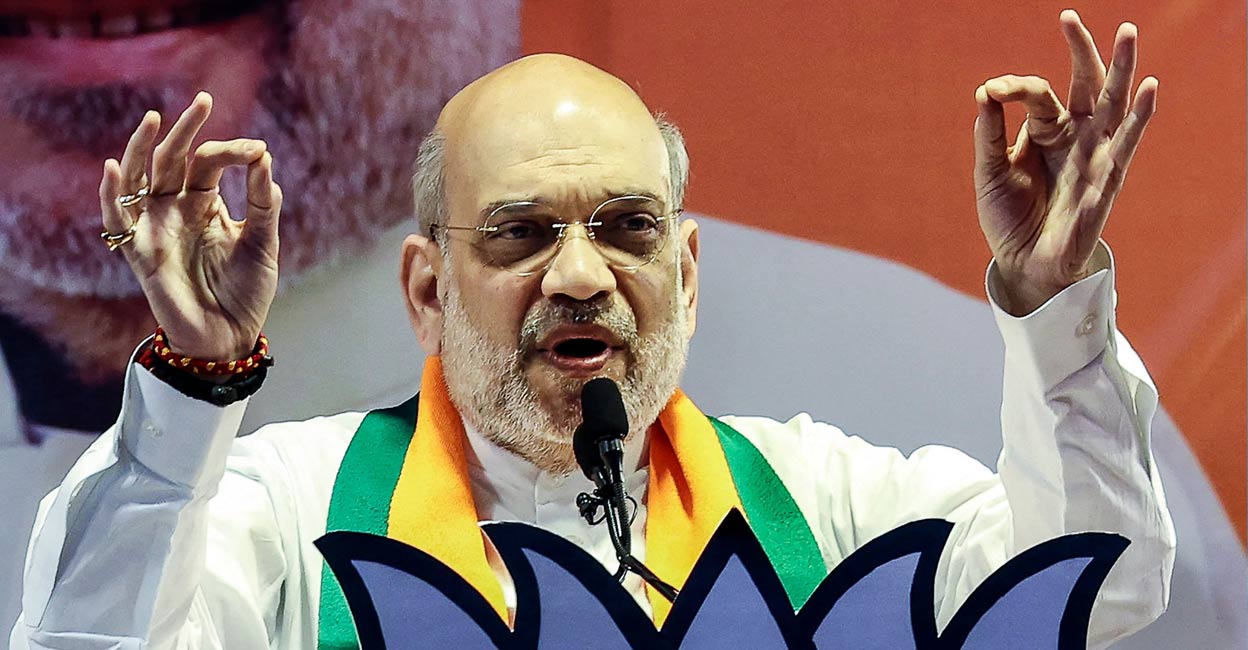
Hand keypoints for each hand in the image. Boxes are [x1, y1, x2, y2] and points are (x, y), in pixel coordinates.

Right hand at [100, 92, 281, 360]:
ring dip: (142, 149)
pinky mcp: (141, 252)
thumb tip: (263, 157)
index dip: (231, 152)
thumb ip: (263, 202)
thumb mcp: (263, 242)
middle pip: (173, 161)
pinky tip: (114, 168)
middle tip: (202, 101)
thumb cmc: (246, 291)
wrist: (231, 336)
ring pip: (139, 179)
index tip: (258, 151)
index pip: (208, 163)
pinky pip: (118, 219)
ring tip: (154, 120)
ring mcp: (156, 228)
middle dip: (185, 130)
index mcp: (205, 205)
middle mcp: (177, 210)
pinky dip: (112, 194)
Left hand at [973, 10, 1156, 314]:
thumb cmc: (1009, 217)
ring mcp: (1094, 156)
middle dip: (1085, 51)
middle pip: (1087, 86)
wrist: (1022, 263)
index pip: (1039, 94)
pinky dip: (1136, 118)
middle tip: (1071, 17)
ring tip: (1127, 34)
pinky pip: (1124, 146)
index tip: (991, 92)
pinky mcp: (1106, 181)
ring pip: (1113, 106)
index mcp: (1047, 131)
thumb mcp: (990, 172)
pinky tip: (1147, 90)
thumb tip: (985, 92)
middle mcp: (1076, 137)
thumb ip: (989, 134)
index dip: (1016, 87)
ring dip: (1121, 70)